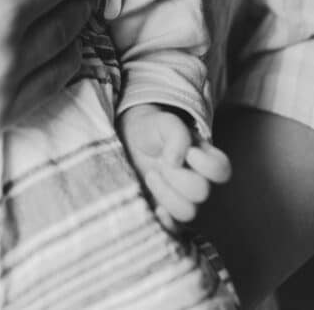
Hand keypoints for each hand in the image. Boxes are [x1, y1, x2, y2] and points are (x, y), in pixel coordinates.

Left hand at [118, 104, 231, 230]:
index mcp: (207, 160)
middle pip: (201, 192)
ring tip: (151, 175)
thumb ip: (177, 135)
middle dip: (176, 175)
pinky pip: (175, 230)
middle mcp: (201, 183)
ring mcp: (186, 201)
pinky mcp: (169, 214)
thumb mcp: (167, 122)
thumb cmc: (154, 130)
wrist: (132, 140)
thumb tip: (176, 161)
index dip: (203, 162)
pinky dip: (165, 220)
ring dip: (165, 192)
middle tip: (161, 162)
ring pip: (188, 212)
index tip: (187, 152)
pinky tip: (155, 207)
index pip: (221, 170)